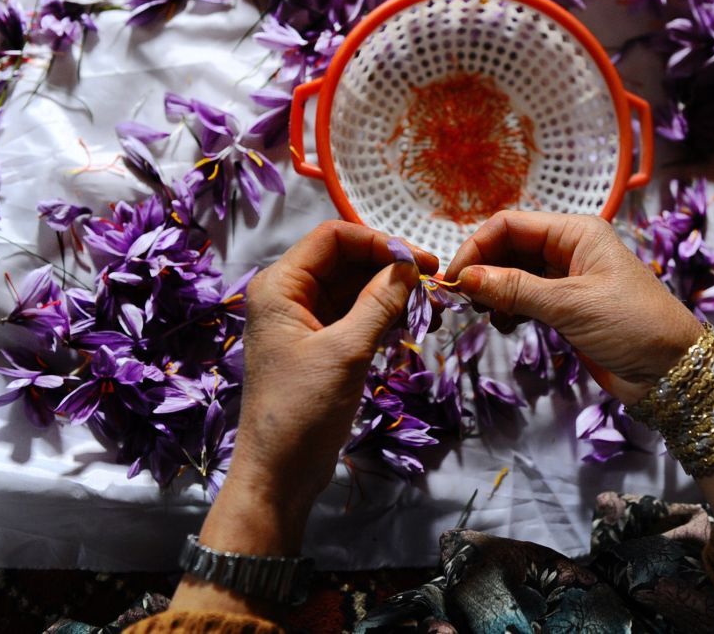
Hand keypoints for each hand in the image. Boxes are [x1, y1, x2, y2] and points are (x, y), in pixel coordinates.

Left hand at [230, 220, 436, 523]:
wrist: (279, 475)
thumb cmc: (302, 411)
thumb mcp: (346, 352)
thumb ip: (379, 303)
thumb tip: (410, 264)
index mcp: (280, 286)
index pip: (334, 238)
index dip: (380, 242)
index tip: (421, 260)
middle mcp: (289, 296)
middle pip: (346, 260)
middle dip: (390, 267)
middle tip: (434, 283)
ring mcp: (305, 321)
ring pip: (355, 288)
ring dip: (392, 293)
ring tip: (432, 307)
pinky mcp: (320, 346)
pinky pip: (356, 315)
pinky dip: (384, 315)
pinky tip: (413, 323)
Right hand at [445, 211, 702, 405]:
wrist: (673, 372)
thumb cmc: (631, 326)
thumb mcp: (570, 305)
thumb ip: (515, 289)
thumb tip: (464, 278)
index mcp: (575, 232)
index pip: (510, 224)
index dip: (477, 247)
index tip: (453, 278)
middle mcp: (569, 249)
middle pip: (509, 247)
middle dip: (482, 270)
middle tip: (461, 300)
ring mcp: (568, 279)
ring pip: (514, 274)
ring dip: (494, 291)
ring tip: (484, 315)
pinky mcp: (567, 308)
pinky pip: (526, 299)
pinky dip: (509, 309)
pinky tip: (504, 325)